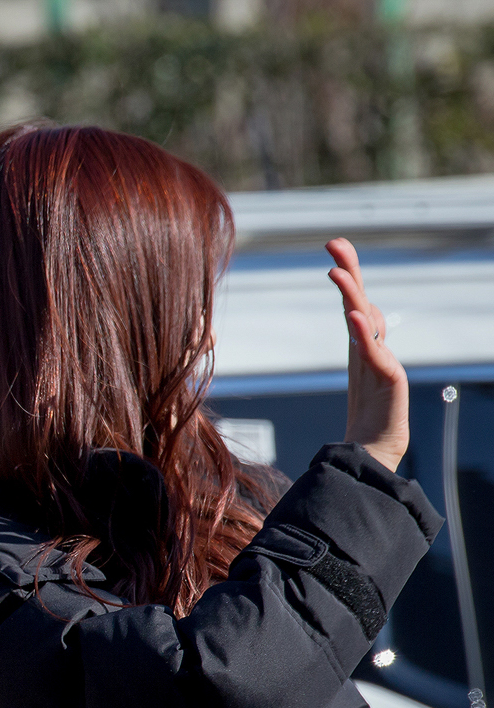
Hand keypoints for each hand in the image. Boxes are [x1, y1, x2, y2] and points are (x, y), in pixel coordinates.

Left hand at [327, 237, 408, 472]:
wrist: (376, 449)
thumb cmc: (369, 414)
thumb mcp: (360, 371)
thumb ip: (359, 345)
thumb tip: (355, 317)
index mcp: (363, 343)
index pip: (354, 301)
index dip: (348, 273)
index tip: (334, 247)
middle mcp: (375, 346)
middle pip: (362, 301)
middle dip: (351, 270)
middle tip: (336, 243)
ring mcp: (383, 361)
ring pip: (367, 321)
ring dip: (352, 295)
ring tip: (337, 272)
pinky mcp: (389, 379)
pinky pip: (373, 353)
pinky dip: (363, 334)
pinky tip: (352, 317)